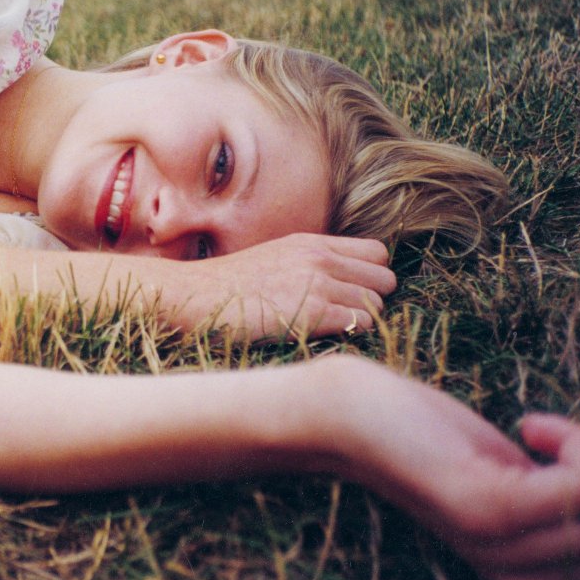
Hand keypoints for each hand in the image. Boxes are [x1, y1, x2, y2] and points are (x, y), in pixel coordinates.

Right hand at [169, 233, 395, 340]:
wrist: (195, 296)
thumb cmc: (228, 287)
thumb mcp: (274, 259)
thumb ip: (309, 264)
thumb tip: (341, 284)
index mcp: (312, 243)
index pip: (377, 252)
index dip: (371, 275)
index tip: (352, 292)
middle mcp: (320, 258)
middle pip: (385, 278)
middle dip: (373, 298)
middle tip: (345, 315)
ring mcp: (317, 283)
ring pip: (376, 303)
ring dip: (360, 319)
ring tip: (331, 328)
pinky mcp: (312, 312)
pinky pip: (361, 323)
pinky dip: (350, 334)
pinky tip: (324, 336)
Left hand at [320, 357, 579, 579]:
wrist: (343, 416)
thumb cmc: (426, 436)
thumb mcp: (505, 476)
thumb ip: (554, 499)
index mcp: (519, 571)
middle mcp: (510, 570)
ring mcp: (496, 541)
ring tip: (551, 434)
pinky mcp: (484, 505)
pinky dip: (579, 448)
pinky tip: (533, 426)